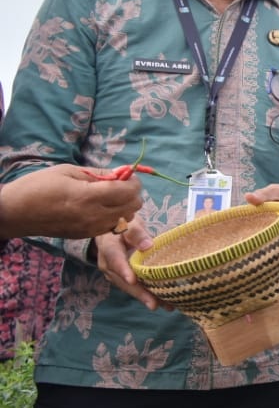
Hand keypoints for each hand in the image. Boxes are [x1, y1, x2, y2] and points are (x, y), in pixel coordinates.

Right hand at [0, 164, 142, 239]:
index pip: (129, 191)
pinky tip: (101, 207)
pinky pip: (112, 226)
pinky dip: (115, 216)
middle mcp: (94, 216)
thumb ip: (98, 173)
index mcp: (88, 197)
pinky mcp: (86, 236)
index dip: (133, 181)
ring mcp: (91, 229)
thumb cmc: (38, 186)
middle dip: (132, 193)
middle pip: (133, 206)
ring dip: (125, 205)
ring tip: (110, 195)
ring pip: (126, 218)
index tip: (126, 174)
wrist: (15, 213)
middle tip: (120, 183)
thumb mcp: (68, 171)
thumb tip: (122, 172)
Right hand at [94, 221, 164, 309]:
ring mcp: (115, 273)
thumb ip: (137, 233)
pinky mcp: (123, 278)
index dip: (123, 270)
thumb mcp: (130, 223)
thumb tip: (147, 246)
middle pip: (123, 280)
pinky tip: (164, 302)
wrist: (114, 231)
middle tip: (153, 304)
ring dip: (147, 297)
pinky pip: (135, 287)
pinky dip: (149, 294)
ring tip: (166, 306)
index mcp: (108, 247)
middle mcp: (108, 264)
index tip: (132, 280)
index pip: (115, 259)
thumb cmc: (123, 225)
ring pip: (130, 287)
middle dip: (139, 293)